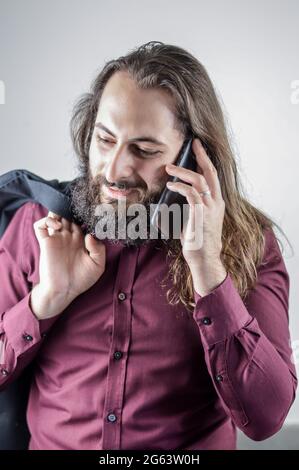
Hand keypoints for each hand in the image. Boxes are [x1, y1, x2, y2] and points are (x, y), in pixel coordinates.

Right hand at [31, 211, 105, 318]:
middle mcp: (68, 237)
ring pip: (54, 216)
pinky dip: (46, 220)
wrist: (64, 291)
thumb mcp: (97, 265)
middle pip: (68, 215)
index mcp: (81, 240)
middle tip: (76, 209)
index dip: (84, 216)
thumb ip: (98, 250)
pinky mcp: (45, 242)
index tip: (91, 214)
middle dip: (71, 210)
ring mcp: (56, 239)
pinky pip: (40, 226)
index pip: (81, 221)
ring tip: (64, 217)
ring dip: (57, 212)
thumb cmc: (81, 280)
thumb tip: (89, 235)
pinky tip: (57, 226)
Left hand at [165, 138, 226, 295]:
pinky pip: (191, 193)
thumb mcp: (193, 220)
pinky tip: (170, 185)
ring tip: (169, 168)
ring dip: (183, 172)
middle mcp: (217, 202)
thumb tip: (170, 198)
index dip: (206, 161)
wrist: (204, 259)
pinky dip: (180, 186)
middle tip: (193, 144)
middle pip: (211, 172)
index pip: (213, 177)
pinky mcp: (202, 214)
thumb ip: (187, 207)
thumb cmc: (197, 242)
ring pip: (200, 180)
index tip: (198, 149)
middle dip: (202, 156)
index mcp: (216, 203)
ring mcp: (211, 208)